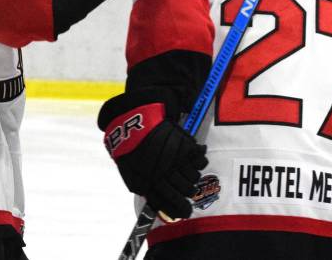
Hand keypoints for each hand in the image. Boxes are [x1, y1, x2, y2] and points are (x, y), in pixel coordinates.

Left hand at [99, 88, 207, 220]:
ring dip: (191, 176)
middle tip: (186, 189)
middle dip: (187, 192)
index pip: (170, 202)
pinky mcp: (185, 145)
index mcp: (149, 181)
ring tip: (184, 170)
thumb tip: (159, 206)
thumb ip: (144, 190)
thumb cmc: (130, 147)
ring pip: (194, 177)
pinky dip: (199, 161)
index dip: (180, 209)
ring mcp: (176, 158)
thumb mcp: (129, 173)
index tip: (185, 212)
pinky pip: (201, 161)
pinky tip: (191, 158)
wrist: (134, 120)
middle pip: (186, 191)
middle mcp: (165, 172)